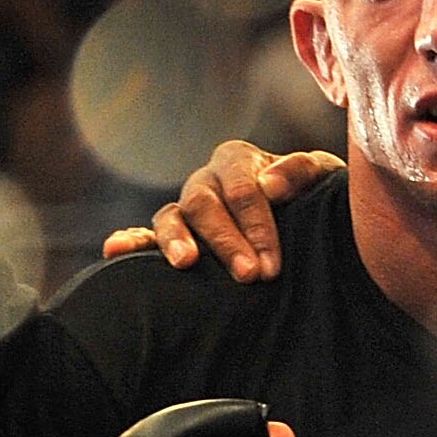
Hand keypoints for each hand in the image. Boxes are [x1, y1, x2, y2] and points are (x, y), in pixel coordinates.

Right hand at [101, 141, 343, 281]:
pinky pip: (145, 235)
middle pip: (204, 204)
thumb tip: (270, 185)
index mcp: (238, 160)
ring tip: (186, 263)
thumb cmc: (313, 198)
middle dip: (226, 241)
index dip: (256, 225)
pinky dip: (130, 240)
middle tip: (249, 276)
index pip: (242, 188)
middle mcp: (206, 180)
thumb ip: (303, 172)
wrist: (308, 222)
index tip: (270, 264)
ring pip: (171, 216)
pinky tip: (114, 249)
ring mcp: (186, 209)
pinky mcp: (173, 236)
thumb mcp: (322, 179)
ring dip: (176, 240)